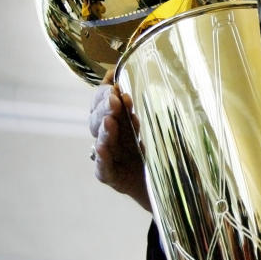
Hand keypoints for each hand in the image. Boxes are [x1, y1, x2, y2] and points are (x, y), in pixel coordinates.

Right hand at [89, 68, 149, 210]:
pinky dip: (102, 157)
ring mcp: (108, 156)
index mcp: (118, 121)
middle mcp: (109, 137)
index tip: (116, 85)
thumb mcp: (154, 124)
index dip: (106, 94)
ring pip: (102, 140)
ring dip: (105, 130)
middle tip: (115, 100)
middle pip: (100, 119)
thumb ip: (146, 104)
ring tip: (109, 120)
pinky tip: (101, 148)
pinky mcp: (108, 175)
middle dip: (106, 108)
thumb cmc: (153, 150)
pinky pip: (102, 166)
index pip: (103, 104)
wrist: (160, 182)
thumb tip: (133, 77)